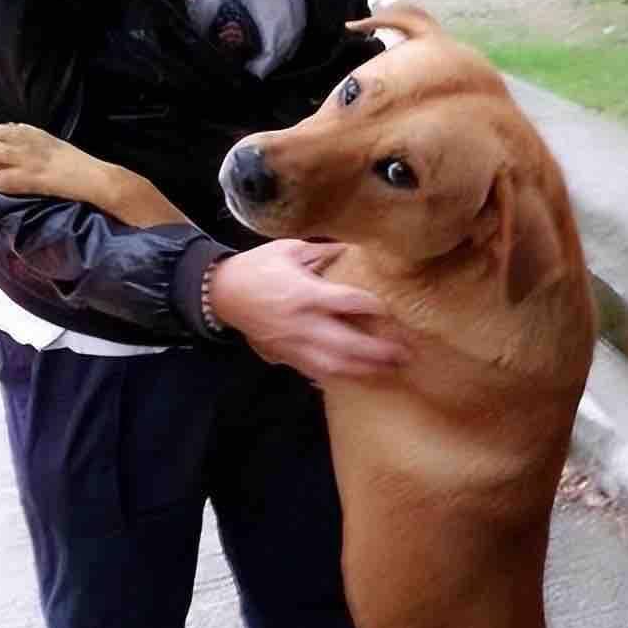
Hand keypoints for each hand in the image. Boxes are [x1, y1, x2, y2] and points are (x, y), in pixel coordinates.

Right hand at [208, 239, 408, 382]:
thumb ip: (322, 251)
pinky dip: (338, 377)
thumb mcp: (289, 248)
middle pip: (347, 343)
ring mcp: (294, 345)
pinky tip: (357, 378)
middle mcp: (303, 324)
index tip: (393, 311)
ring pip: (334, 365)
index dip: (373, 307)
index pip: (347, 303)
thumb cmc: (258, 266)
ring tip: (389, 370)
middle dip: (378, 351)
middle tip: (405, 354)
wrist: (222, 294)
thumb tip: (352, 248)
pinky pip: (316, 372)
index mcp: (305, 293)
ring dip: (364, 370)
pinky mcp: (285, 357)